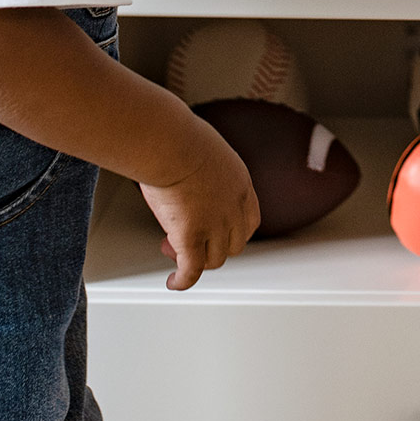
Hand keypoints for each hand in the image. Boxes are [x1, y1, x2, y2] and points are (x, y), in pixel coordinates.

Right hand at [139, 126, 259, 290]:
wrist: (170, 143)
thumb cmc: (180, 137)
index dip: (232, 231)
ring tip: (171, 250)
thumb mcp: (207, 150)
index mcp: (241, 186)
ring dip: (194, 259)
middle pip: (234, 244)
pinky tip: (173, 282)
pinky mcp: (190, 237)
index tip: (215, 230)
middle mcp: (233, 209)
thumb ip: (206, 168)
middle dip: (212, 245)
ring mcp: (214, 225)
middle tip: (189, 238)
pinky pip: (192, 270)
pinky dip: (184, 280)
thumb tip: (188, 169)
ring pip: (214, 260)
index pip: (249, 222)